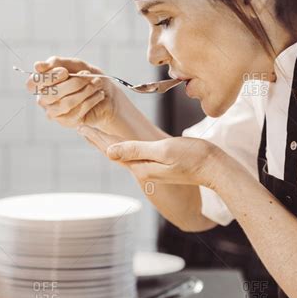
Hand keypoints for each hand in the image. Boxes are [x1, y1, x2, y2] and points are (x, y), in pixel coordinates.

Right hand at [26, 56, 136, 132]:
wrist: (106, 91)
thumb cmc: (86, 76)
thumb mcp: (73, 64)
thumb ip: (55, 63)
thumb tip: (37, 66)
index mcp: (41, 84)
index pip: (32, 83)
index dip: (47, 77)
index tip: (64, 71)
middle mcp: (44, 99)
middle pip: (51, 94)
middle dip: (72, 83)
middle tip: (87, 75)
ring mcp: (54, 112)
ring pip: (65, 103)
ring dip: (84, 91)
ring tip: (96, 84)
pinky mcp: (67, 122)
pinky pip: (77, 112)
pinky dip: (90, 101)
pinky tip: (99, 95)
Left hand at [77, 126, 223, 188]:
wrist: (215, 169)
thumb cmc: (194, 157)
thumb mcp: (164, 151)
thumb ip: (136, 151)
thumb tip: (110, 152)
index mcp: (141, 166)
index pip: (113, 150)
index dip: (97, 137)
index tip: (81, 126)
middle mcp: (144, 170)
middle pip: (116, 153)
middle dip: (99, 140)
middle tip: (82, 128)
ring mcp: (152, 170)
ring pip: (124, 154)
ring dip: (109, 144)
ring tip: (97, 135)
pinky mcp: (160, 166)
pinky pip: (136, 155)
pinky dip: (124, 147)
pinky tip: (124, 145)